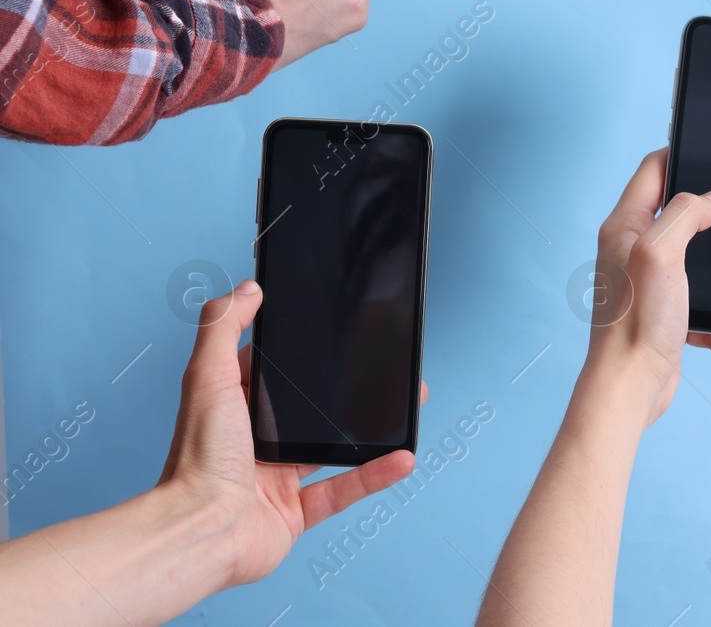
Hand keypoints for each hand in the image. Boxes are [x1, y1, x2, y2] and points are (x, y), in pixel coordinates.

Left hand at [156, 280, 424, 587]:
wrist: (200, 531)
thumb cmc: (197, 459)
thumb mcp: (208, 377)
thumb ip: (223, 327)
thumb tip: (247, 288)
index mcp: (235, 410)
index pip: (272, 372)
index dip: (301, 353)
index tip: (334, 334)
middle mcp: (255, 444)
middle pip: (309, 409)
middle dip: (347, 391)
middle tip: (383, 370)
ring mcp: (277, 478)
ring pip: (332, 446)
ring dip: (370, 430)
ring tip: (404, 407)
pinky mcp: (295, 513)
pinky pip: (343, 489)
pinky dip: (374, 475)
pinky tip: (401, 457)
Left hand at [586, 149, 710, 426]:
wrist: (629, 391)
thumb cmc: (635, 324)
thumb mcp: (660, 253)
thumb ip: (686, 214)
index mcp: (626, 227)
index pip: (652, 171)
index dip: (681, 155)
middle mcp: (636, 252)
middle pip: (684, 217)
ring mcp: (653, 286)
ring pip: (704, 268)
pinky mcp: (669, 318)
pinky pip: (710, 315)